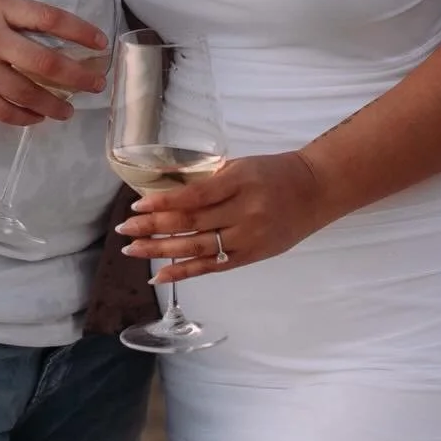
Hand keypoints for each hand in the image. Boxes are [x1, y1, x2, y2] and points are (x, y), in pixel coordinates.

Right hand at [0, 0, 109, 125]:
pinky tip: (36, 117)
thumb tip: (36, 13)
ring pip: (26, 93)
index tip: (100, 43)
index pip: (49, 19)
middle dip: (77, 76)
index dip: (80, 32)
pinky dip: (23, 116)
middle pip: (46, 62)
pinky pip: (0, 110)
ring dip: (54, 104)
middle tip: (96, 84)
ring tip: (69, 110)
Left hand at [115, 152, 328, 283]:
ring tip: (134, 251)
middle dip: (153, 229)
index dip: (163, 203)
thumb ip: (209, 179)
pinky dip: (185, 272)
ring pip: (197, 248)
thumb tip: (168, 191)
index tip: (137, 207)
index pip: (194, 197)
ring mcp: (249, 238)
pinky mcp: (252, 257)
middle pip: (191, 224)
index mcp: (240, 182)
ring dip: (162, 251)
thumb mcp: (242, 165)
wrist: (315, 190)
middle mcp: (244, 212)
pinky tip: (162, 274)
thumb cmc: (274, 172)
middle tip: (124, 232)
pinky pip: (213, 266)